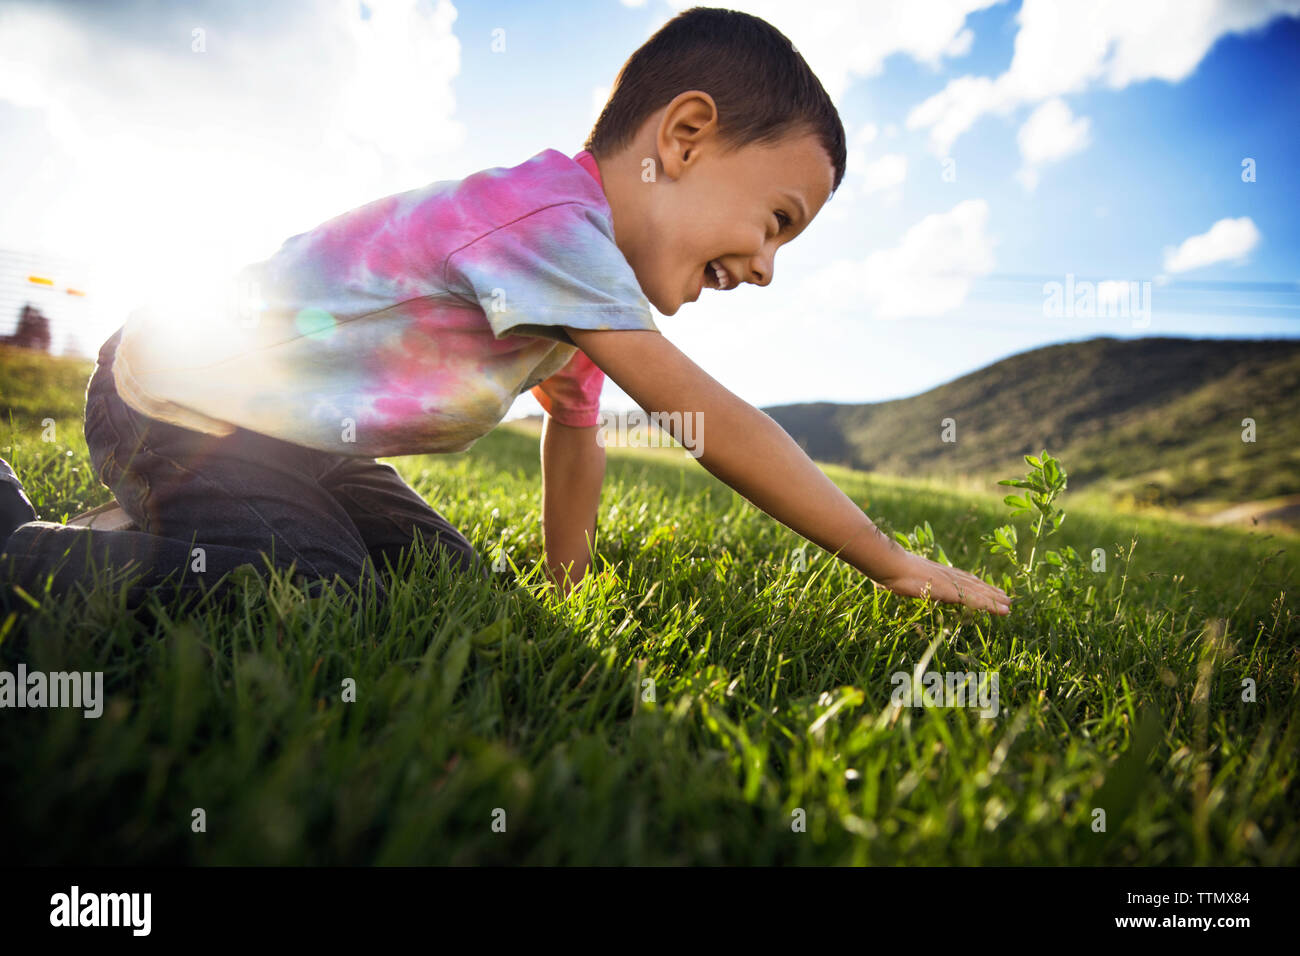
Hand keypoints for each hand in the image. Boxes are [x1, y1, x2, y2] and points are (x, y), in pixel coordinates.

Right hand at [875, 551, 1010, 614]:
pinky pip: (975, 599)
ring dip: (995, 599)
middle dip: (990, 592)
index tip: (986, 589)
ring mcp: (950, 582)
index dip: (975, 585)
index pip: (961, 579)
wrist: (889, 565)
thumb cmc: (889, 570)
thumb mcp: (899, 576)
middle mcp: (948, 575)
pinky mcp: (952, 591)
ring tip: (1009, 605)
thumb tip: (890, 583)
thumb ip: (903, 579)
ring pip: (979, 592)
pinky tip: (1001, 610)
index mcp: (937, 573)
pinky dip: (990, 604)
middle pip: (974, 584)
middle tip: (1006, 598)